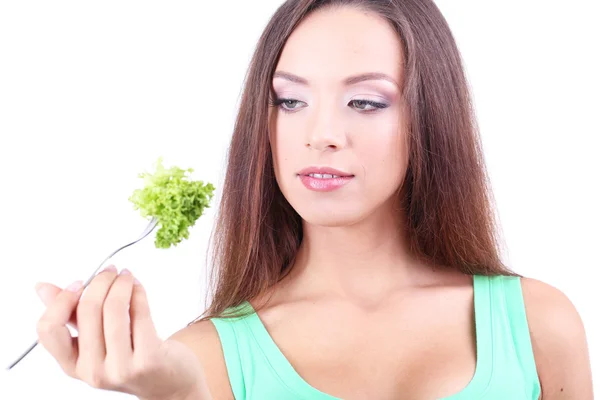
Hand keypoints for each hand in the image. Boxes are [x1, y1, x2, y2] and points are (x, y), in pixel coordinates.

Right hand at [35, 265, 209, 399]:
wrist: (168, 382)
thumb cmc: (130, 356)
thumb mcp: (96, 341)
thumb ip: (70, 315)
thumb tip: (42, 287)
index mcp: (73, 366)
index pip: (48, 330)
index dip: (61, 299)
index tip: (80, 282)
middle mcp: (93, 371)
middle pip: (86, 311)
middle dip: (100, 281)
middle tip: (111, 271)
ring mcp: (121, 368)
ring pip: (113, 309)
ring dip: (121, 283)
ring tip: (126, 275)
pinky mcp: (149, 359)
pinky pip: (140, 313)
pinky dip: (138, 292)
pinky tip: (138, 287)